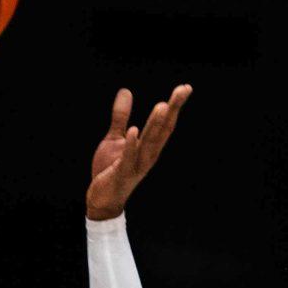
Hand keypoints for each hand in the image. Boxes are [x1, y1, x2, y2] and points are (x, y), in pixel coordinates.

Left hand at [84, 84, 191, 219]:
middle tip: (183, 90)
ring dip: (155, 125)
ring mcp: (136, 166)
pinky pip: (128, 158)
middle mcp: (148, 156)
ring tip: (162, 106)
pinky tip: (134, 130)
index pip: (165, 124)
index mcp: (149, 148)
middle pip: (163, 131)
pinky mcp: (121, 174)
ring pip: (148, 143)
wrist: (102, 200)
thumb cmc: (110, 169)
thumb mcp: (115, 138)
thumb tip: (126, 90)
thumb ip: (121, 116)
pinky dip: (132, 145)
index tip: (185, 88)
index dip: (175, 106)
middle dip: (172, 110)